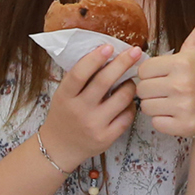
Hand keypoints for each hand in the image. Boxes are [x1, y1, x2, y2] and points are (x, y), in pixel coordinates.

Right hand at [40, 39, 138, 164]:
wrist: (59, 148)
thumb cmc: (64, 115)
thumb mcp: (63, 95)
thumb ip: (79, 78)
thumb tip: (104, 53)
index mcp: (65, 97)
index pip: (79, 74)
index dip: (95, 58)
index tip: (109, 46)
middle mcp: (79, 111)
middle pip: (104, 82)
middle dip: (122, 63)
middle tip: (135, 51)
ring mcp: (94, 125)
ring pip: (122, 98)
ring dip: (130, 85)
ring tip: (130, 81)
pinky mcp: (107, 138)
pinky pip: (127, 116)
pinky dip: (131, 104)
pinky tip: (128, 101)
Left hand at [136, 0, 194, 137]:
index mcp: (181, 64)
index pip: (143, 70)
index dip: (151, 73)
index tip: (165, 75)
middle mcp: (182, 85)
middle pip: (142, 89)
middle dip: (151, 90)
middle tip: (167, 89)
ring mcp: (183, 107)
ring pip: (146, 107)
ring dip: (155, 106)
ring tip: (170, 102)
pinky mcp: (183, 126)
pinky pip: (155, 124)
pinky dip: (162, 121)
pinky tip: (175, 115)